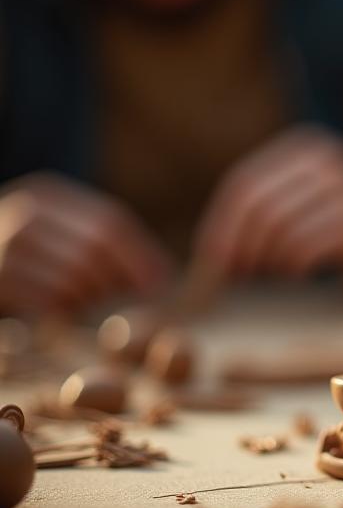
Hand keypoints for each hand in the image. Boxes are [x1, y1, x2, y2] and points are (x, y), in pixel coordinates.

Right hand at [0, 174, 169, 316]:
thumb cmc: (19, 261)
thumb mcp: (53, 238)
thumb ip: (98, 244)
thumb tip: (160, 277)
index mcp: (47, 195)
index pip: (112, 222)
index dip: (142, 255)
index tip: (162, 283)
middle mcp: (23, 210)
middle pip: (97, 249)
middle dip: (118, 280)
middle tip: (117, 298)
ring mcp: (3, 242)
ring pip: (75, 277)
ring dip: (88, 298)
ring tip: (80, 304)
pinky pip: (48, 300)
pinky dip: (62, 311)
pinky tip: (56, 313)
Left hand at [195, 126, 342, 283]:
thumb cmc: (336, 223)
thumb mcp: (300, 201)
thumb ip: (260, 212)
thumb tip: (209, 253)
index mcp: (303, 149)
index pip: (245, 184)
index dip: (222, 225)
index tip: (212, 260)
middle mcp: (325, 161)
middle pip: (259, 206)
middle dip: (240, 246)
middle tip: (239, 274)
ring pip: (280, 228)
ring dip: (268, 259)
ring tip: (274, 271)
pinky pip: (306, 247)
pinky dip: (293, 266)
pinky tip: (299, 272)